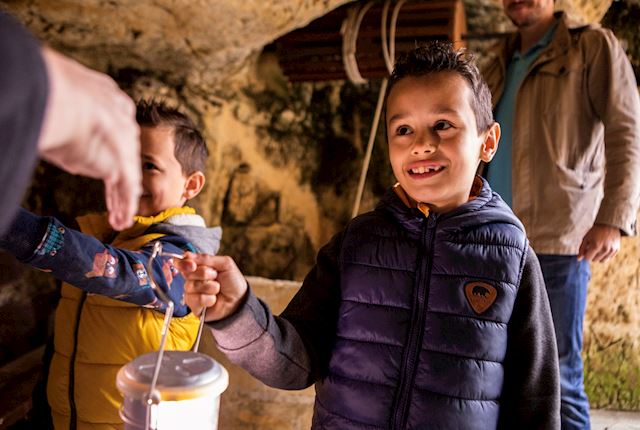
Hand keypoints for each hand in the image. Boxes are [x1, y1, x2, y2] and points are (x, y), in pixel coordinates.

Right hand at [38, 47, 140, 230]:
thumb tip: (57, 141)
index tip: (107, 167)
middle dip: (121, 178)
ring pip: (127, 176)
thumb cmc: (46, 95)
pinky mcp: (121, 164)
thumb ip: (64, 120)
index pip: (115, 130)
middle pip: (126, 155)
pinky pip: (126, 191)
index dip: (110, 150)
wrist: (56, 100)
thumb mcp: (57, 104)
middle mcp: (122, 121)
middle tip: (115, 199)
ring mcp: (125, 144)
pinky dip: (124, 207)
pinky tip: (121, 221)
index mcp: (109, 100)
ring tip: (118, 217)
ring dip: (121, 200)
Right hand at [174, 252, 247, 321]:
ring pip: (192, 286)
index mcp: (198, 268)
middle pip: (188, 274)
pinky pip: (196, 299)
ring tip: (217, 289)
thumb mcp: (224, 264)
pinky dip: (209, 298)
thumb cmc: (233, 282)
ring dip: (210, 286)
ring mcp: (192, 294)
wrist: (240, 300)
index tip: (193, 265)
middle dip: (205, 274)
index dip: (183, 263)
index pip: (182, 263)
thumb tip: (187, 254)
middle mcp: (193, 280)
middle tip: (216, 276)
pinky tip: (215, 300)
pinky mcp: (194, 306)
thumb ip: (206, 258)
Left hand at [577, 224, 620, 262]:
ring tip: (598, 248)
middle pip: (595, 260)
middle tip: (593, 247)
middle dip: (592, 255)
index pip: (588, 258)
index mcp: (596, 246)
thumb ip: (582, 249)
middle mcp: (605, 249)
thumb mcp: (586, 238)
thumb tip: (578, 259)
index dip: (586, 254)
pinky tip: (604, 248)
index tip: (586, 250)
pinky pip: (608, 258)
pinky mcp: (616, 250)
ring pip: (602, 261)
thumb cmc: (595, 231)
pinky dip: (605, 255)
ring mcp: (611, 250)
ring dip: (598, 256)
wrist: (609, 224)